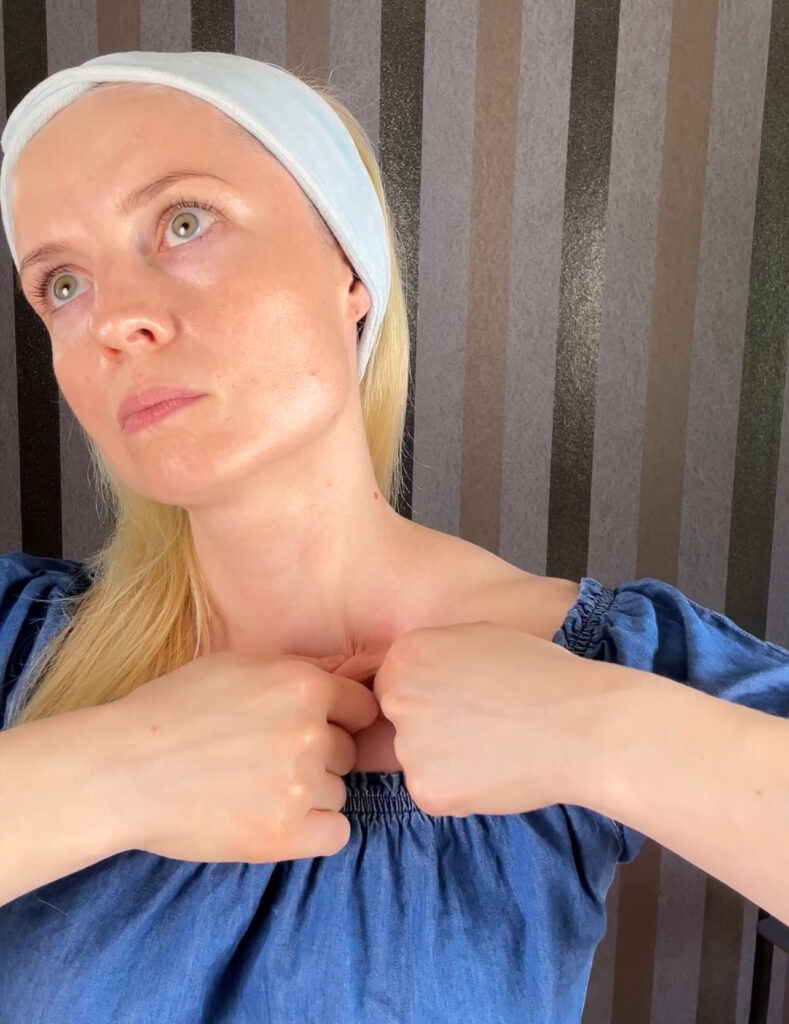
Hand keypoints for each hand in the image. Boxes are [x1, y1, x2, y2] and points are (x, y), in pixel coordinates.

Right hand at [102, 649, 378, 861]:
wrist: (124, 769)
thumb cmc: (171, 709)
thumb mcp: (237, 666)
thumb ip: (291, 676)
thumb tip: (330, 691)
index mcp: (303, 685)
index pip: (361, 706)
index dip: (342, 717)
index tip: (321, 728)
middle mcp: (311, 734)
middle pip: (347, 752)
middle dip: (320, 756)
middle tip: (272, 761)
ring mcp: (300, 786)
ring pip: (338, 793)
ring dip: (312, 794)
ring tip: (260, 790)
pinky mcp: (285, 834)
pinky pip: (336, 834)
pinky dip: (315, 830)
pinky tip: (281, 820)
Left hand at [329, 622, 634, 816]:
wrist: (578, 725)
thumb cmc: (541, 674)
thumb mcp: (479, 637)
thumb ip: (438, 655)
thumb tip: (421, 673)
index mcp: (406, 655)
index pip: (393, 682)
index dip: (427, 693)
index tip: (458, 701)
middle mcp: (398, 699)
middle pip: (399, 719)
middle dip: (429, 726)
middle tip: (478, 727)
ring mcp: (409, 748)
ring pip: (416, 758)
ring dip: (443, 759)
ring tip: (494, 748)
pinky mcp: (427, 791)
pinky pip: (434, 792)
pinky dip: (459, 789)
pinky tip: (496, 772)